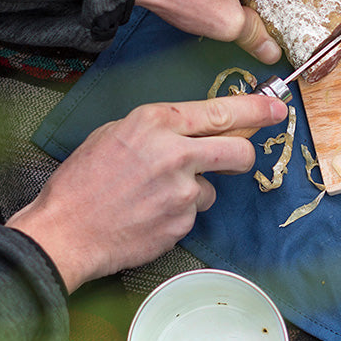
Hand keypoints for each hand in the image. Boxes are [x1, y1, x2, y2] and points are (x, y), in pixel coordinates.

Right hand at [6, 93, 287, 291]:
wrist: (63, 232)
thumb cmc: (82, 180)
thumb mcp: (116, 133)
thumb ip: (162, 128)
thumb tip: (201, 127)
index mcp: (157, 122)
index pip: (222, 111)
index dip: (256, 109)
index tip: (276, 107)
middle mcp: (175, 152)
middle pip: (239, 150)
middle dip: (245, 155)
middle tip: (238, 159)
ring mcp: (181, 191)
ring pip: (212, 187)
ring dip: (195, 191)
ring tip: (154, 196)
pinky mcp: (182, 222)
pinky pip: (193, 213)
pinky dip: (177, 214)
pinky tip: (148, 215)